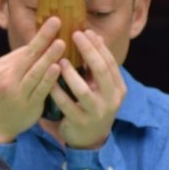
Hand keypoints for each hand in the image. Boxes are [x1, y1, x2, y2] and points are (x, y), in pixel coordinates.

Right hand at [0, 17, 65, 143]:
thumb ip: (14, 64)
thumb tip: (35, 48)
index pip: (22, 51)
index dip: (39, 37)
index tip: (53, 23)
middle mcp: (6, 79)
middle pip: (28, 56)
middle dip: (43, 37)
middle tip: (57, 22)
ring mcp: (17, 93)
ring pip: (35, 71)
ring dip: (49, 56)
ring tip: (61, 43)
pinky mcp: (28, 106)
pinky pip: (40, 90)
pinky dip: (49, 78)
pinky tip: (57, 68)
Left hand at [54, 29, 125, 149]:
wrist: (90, 138)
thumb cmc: (92, 105)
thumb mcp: (99, 86)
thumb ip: (96, 65)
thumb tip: (93, 35)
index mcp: (118, 88)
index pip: (110, 62)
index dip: (98, 46)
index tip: (85, 31)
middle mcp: (111, 100)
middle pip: (101, 71)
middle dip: (88, 51)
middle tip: (74, 35)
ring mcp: (97, 112)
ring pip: (84, 91)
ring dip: (71, 74)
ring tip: (60, 60)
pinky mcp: (81, 122)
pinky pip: (67, 105)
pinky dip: (58, 92)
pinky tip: (49, 81)